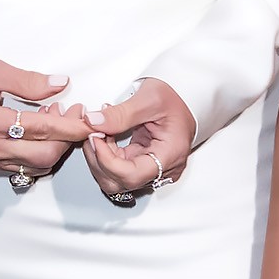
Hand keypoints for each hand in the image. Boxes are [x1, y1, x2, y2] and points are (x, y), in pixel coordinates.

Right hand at [0, 58, 90, 181]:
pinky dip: (38, 154)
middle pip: (42, 155)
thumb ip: (28, 81)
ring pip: (34, 166)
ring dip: (54, 147)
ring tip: (55, 120)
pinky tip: (40, 133)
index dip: (69, 125)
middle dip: (66, 139)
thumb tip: (61, 85)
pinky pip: (21, 168)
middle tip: (73, 115)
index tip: (88, 119)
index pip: (40, 129)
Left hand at [80, 77, 195, 201]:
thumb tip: (92, 123)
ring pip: (116, 179)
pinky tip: (106, 135)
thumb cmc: (176, 97)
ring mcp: (153, 169)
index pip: (131, 175)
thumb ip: (119, 114)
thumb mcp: (148, 99)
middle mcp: (163, 169)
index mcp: (170, 155)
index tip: (95, 137)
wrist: (186, 95)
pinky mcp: (144, 164)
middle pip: (120, 183)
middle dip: (99, 160)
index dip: (106, 160)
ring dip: (100, 158)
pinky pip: (119, 169)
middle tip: (93, 132)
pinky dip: (106, 155)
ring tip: (100, 131)